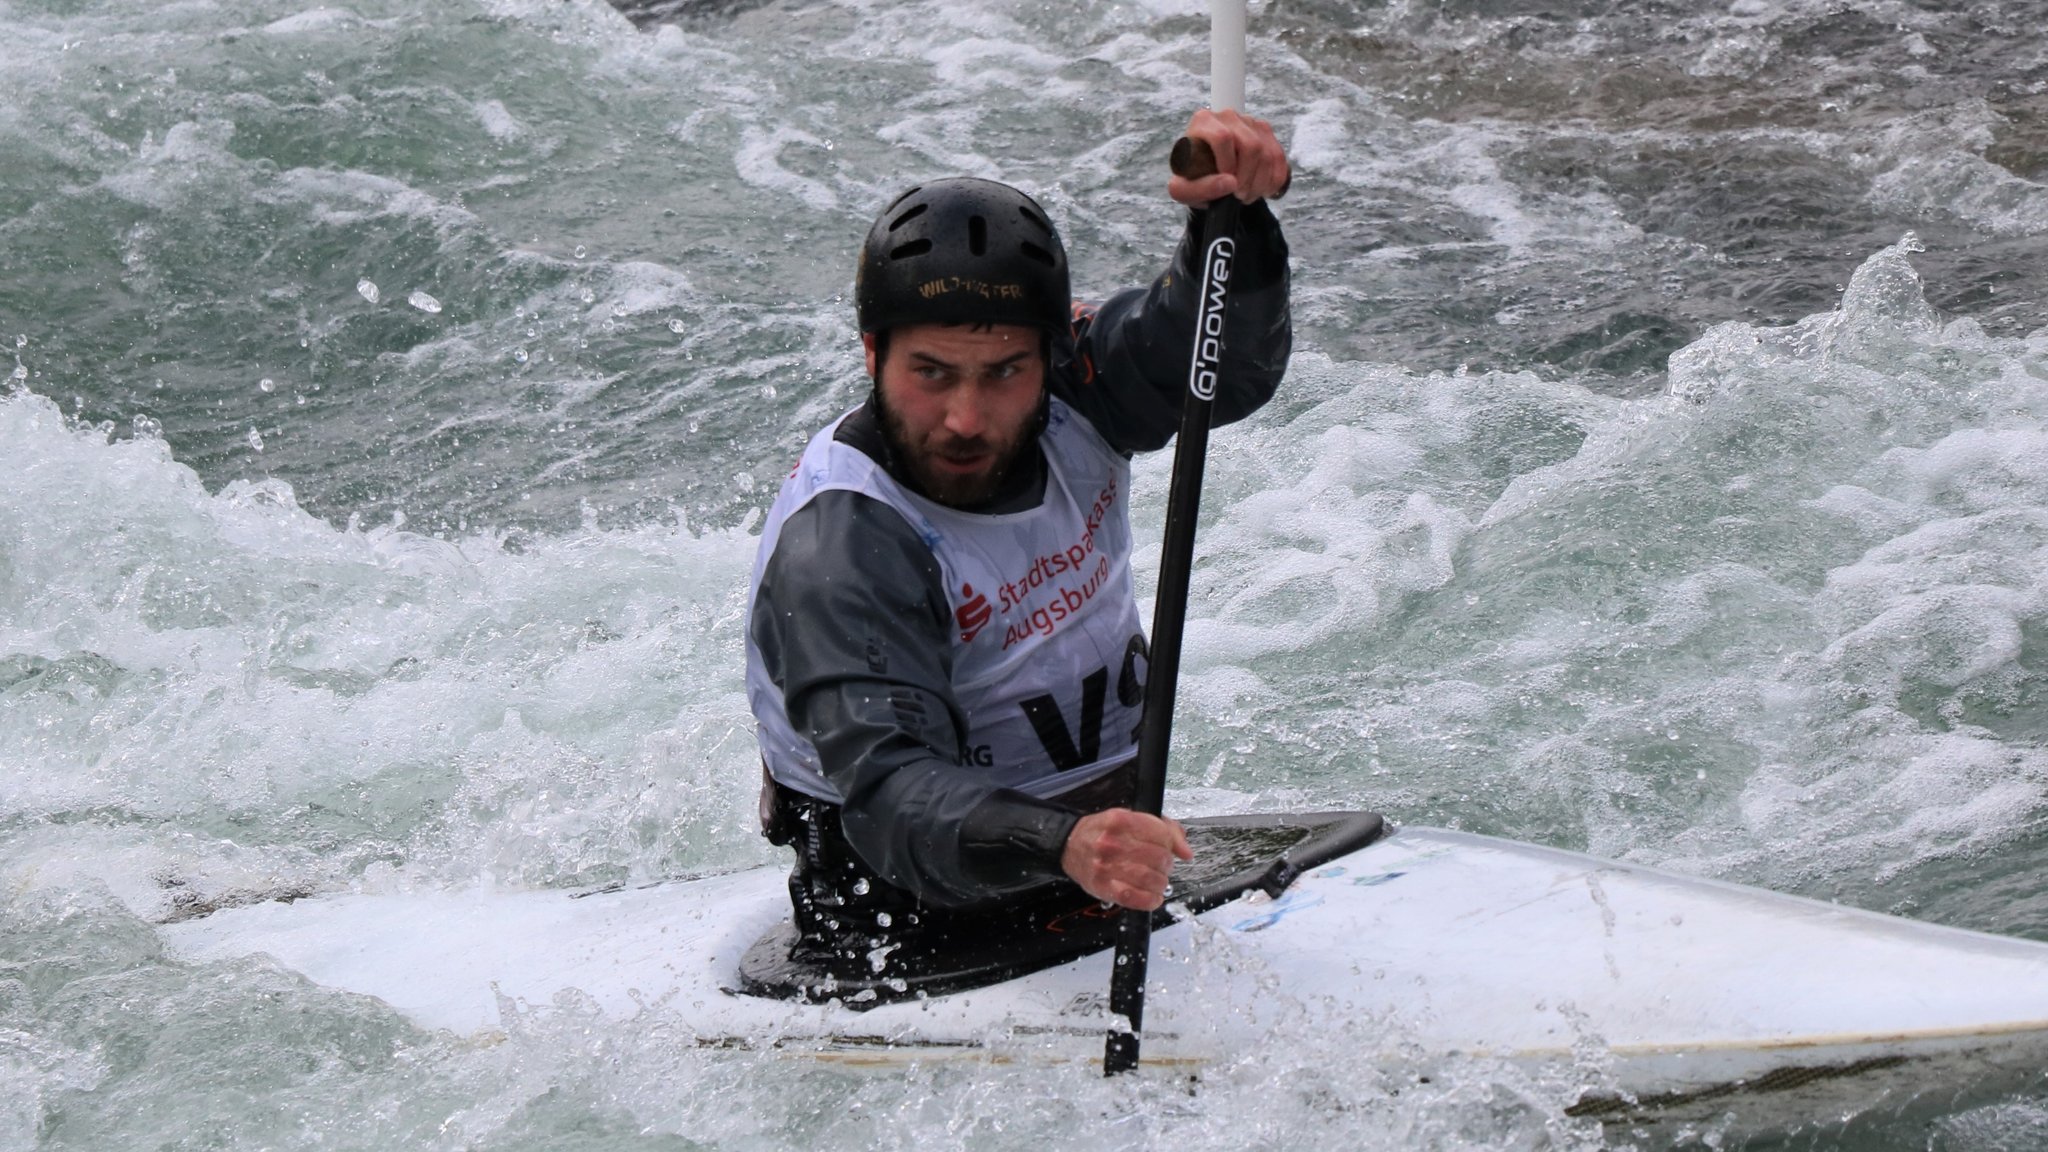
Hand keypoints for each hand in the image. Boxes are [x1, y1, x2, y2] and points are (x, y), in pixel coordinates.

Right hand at [1060, 808, 1194, 909]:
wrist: (1068, 845)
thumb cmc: (1102, 832)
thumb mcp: (1130, 818)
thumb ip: (1163, 829)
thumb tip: (1186, 851)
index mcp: (1121, 820)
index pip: (1162, 834)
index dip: (1170, 843)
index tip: (1166, 848)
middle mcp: (1112, 842)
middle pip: (1159, 858)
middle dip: (1166, 864)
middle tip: (1161, 866)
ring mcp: (1106, 866)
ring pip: (1151, 879)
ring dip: (1161, 883)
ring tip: (1156, 880)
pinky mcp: (1103, 887)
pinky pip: (1135, 898)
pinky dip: (1150, 900)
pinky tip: (1153, 896)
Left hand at [1168, 108, 1290, 205]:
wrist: (1205, 175)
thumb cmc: (1191, 178)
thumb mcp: (1183, 190)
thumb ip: (1199, 188)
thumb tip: (1230, 183)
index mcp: (1204, 122)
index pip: (1223, 137)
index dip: (1228, 164)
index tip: (1227, 184)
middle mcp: (1228, 116)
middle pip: (1250, 145)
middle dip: (1248, 178)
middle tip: (1239, 196)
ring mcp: (1249, 122)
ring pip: (1267, 152)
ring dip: (1261, 181)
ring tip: (1248, 195)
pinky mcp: (1265, 133)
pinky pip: (1278, 156)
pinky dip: (1274, 178)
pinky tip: (1263, 190)